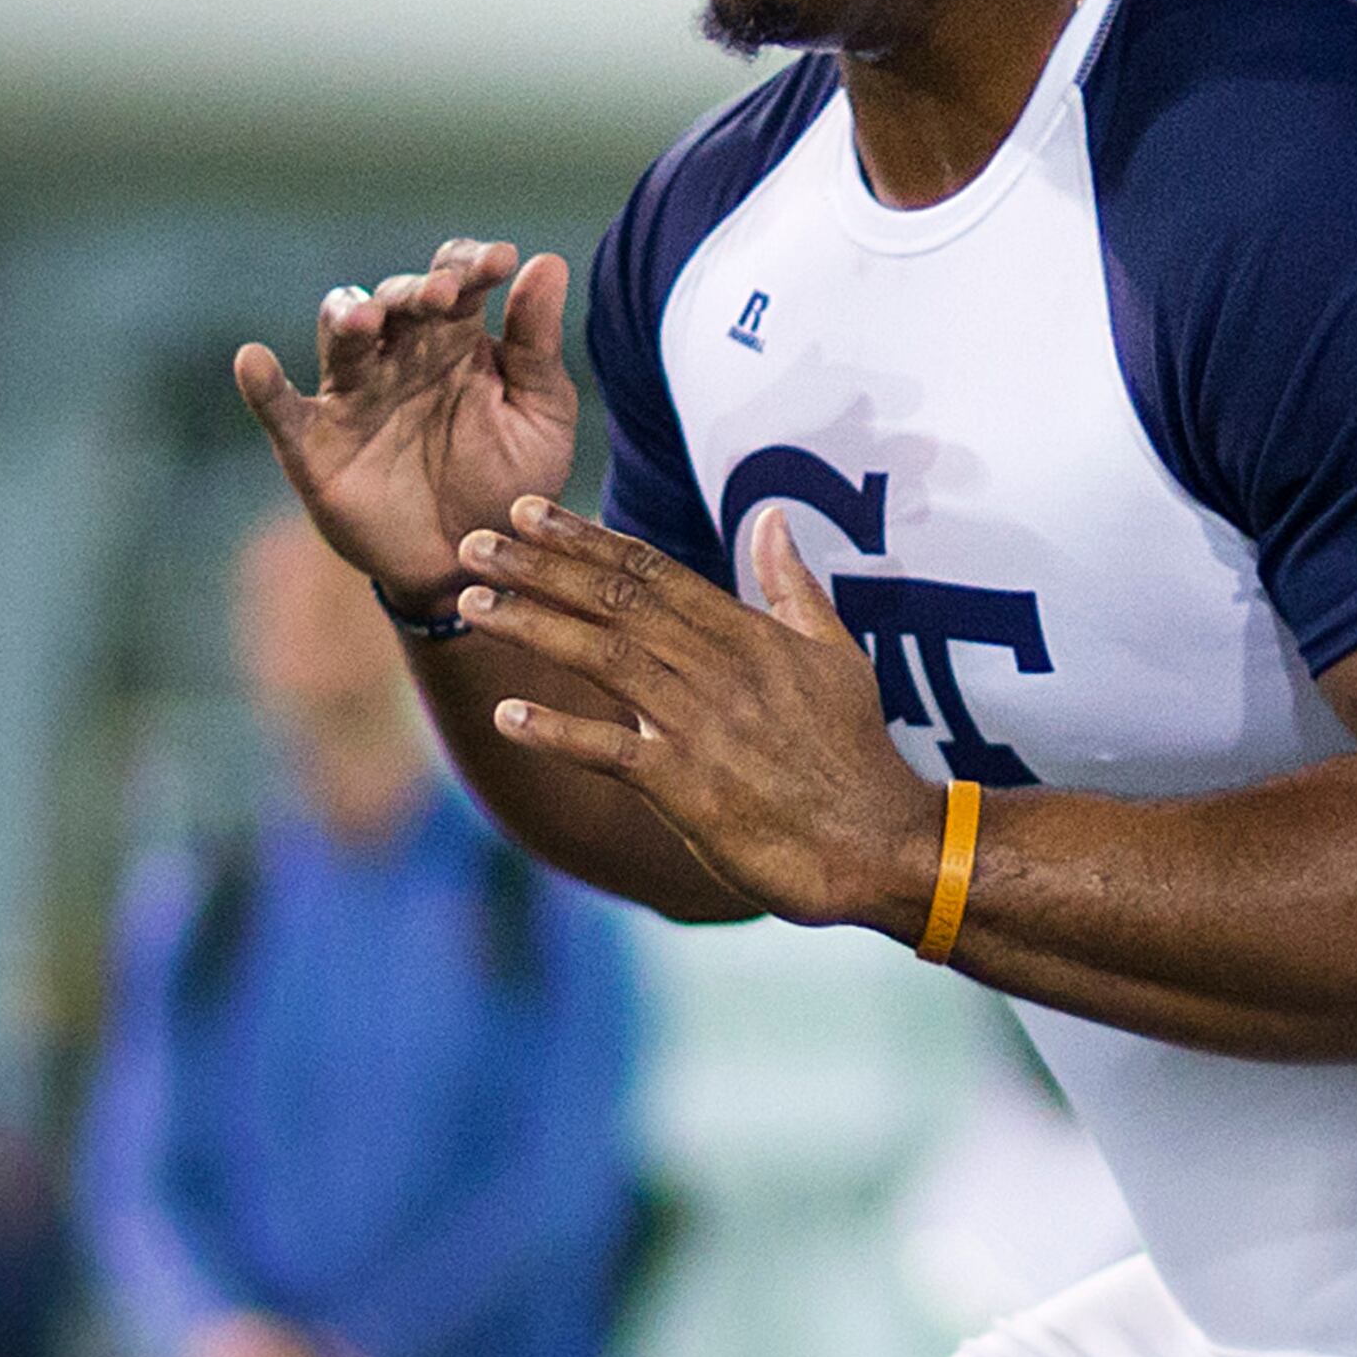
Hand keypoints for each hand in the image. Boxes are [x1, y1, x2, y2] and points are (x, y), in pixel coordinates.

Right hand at [232, 240, 578, 614]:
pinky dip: (263, 386)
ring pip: (340, 338)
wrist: (474, 565)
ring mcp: (355, 396)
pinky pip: (280, 410)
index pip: (455, 279)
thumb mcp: (541, 418)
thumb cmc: (511, 483)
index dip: (471, 264)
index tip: (501, 260)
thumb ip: (537, 346)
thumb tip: (547, 263)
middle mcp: (400, 355)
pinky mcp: (316, 445)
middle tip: (441, 294)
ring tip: (363, 318)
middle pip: (396, 299)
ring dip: (347, 318)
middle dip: (415, 291)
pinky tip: (253, 360)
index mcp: (456, 339)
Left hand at [453, 499, 937, 927]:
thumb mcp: (835, 655)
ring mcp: (703, 727)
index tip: (530, 511)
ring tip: (474, 604)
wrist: (883, 844)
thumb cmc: (856, 754)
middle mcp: (719, 670)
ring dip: (534, 628)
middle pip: (616, 602)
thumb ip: (791, 586)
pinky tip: (507, 716)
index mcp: (747, 635)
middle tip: (473, 542)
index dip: (586, 538)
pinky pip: (612, 752)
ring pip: (604, 660)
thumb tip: (771, 518)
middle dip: (540, 567)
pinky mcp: (691, 789)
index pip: (653, 570)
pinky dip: (558, 732)